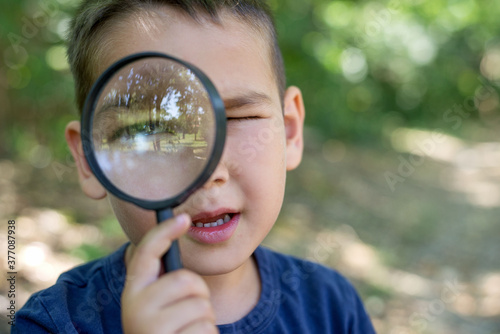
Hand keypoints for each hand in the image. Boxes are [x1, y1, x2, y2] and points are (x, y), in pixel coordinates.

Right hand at [121, 214, 218, 333]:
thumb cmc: (163, 331)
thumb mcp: (156, 305)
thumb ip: (164, 281)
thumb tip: (180, 228)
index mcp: (133, 292)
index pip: (146, 252)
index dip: (165, 231)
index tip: (183, 217)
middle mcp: (136, 307)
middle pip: (188, 280)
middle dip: (199, 295)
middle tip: (187, 314)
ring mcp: (152, 327)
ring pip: (202, 306)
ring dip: (204, 321)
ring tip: (186, 333)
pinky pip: (207, 329)